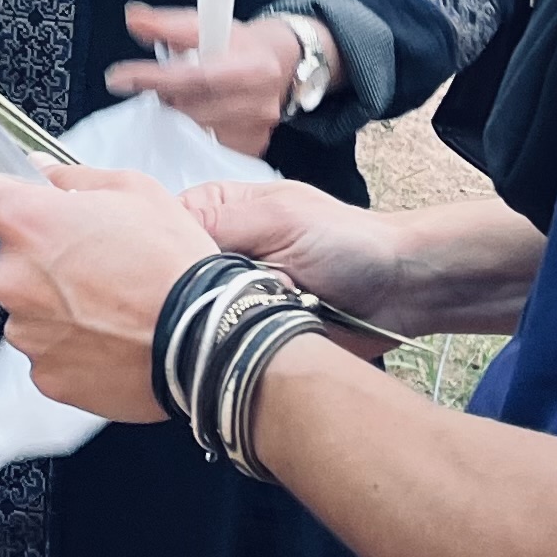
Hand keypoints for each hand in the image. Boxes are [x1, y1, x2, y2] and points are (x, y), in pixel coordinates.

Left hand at [0, 166, 218, 419]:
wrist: (206, 339)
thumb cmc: (173, 264)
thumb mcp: (134, 190)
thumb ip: (74, 178)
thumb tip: (44, 174)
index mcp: (28, 224)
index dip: (3, 199)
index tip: (24, 206)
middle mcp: (13, 279)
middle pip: (10, 259)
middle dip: (42, 258)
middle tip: (95, 261)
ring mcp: (26, 332)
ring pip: (29, 309)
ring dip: (57, 305)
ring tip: (111, 305)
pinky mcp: (46, 375)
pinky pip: (49, 352)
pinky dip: (72, 345)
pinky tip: (112, 336)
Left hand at [106, 4, 339, 154]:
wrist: (281, 62)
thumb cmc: (240, 44)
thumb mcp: (207, 24)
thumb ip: (167, 24)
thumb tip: (135, 18)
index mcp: (252, 65)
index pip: (196, 76)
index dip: (154, 78)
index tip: (119, 77)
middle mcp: (259, 101)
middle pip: (192, 108)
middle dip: (163, 96)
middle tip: (154, 84)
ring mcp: (257, 128)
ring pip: (195, 130)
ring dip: (176, 115)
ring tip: (178, 97)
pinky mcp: (252, 147)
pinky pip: (207, 146)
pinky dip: (191, 132)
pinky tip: (193, 116)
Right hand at [180, 176, 412, 326]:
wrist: (399, 292)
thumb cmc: (346, 241)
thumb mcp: (281, 218)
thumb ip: (221, 221)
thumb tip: (159, 230)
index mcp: (220, 212)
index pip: (163, 227)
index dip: (157, 248)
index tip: (167, 268)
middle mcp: (219, 254)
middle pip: (174, 277)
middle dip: (196, 290)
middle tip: (226, 293)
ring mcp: (234, 297)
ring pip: (196, 315)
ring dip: (220, 319)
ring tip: (251, 315)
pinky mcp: (250, 333)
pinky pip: (223, 344)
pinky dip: (235, 344)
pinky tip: (251, 339)